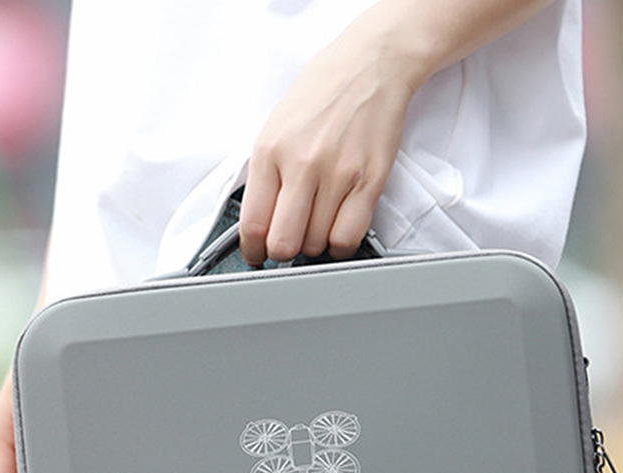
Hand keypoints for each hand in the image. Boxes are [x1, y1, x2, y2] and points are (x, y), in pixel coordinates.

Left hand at [239, 12, 414, 264]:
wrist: (368, 67)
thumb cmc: (320, 97)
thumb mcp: (274, 129)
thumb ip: (264, 176)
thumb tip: (257, 224)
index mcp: (270, 151)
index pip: (253, 224)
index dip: (252, 251)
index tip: (256, 256)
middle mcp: (302, 164)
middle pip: (283, 243)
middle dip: (282, 253)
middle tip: (288, 244)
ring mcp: (337, 175)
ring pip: (316, 244)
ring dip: (313, 246)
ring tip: (315, 228)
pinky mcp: (369, 182)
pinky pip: (348, 237)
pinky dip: (340, 246)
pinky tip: (337, 232)